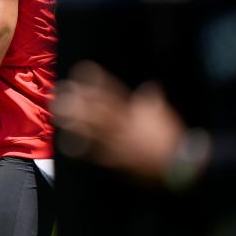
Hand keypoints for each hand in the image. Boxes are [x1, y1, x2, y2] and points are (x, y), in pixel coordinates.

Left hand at [53, 61, 185, 181]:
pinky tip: (67, 143)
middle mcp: (123, 125)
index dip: (95, 79)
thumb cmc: (172, 139)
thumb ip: (154, 99)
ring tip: (58, 114)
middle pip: (96, 109)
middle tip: (59, 91)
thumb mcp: (164, 114)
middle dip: (77, 100)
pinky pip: (94, 152)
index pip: (112, 91)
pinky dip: (80, 148)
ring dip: (73, 121)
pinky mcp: (115, 160)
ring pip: (92, 129)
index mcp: (134, 112)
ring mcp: (117, 142)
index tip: (80, 70)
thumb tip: (151, 86)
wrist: (177, 166)